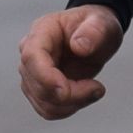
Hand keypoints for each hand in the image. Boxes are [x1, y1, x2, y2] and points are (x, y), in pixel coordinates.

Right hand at [19, 4, 125, 119]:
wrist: (94, 36)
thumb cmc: (94, 25)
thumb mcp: (102, 22)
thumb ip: (94, 31)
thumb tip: (79, 47)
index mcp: (42, 31)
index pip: (31, 56)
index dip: (45, 77)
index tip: (66, 90)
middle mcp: (31, 53)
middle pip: (37, 85)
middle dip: (70, 95)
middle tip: (97, 88)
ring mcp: (33, 73)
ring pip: (43, 102)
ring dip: (71, 104)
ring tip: (94, 90)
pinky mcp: (40, 89)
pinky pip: (48, 109)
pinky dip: (69, 109)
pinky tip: (84, 96)